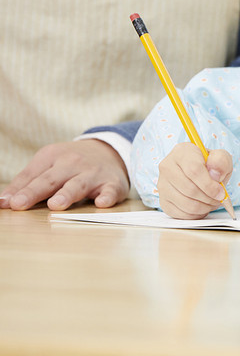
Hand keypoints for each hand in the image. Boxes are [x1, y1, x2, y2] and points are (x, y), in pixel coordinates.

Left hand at [0, 140, 128, 210]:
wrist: (111, 151)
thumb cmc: (72, 163)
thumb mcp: (48, 164)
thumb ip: (27, 182)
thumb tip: (3, 202)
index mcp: (53, 156)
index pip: (32, 175)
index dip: (19, 190)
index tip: (7, 204)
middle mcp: (73, 163)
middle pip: (51, 179)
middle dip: (36, 192)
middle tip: (20, 204)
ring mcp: (94, 173)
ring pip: (79, 184)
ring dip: (68, 194)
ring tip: (56, 204)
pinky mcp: (113, 184)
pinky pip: (111, 191)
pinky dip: (107, 196)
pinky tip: (102, 202)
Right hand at [157, 143, 232, 219]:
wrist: (198, 172)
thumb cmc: (209, 164)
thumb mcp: (220, 157)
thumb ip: (221, 161)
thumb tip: (215, 175)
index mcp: (181, 152)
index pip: (194, 170)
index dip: (210, 185)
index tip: (221, 192)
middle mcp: (167, 167)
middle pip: (189, 189)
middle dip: (209, 198)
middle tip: (219, 199)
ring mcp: (162, 185)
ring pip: (185, 203)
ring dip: (204, 207)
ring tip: (212, 202)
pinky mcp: (163, 201)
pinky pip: (181, 214)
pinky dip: (196, 214)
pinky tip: (203, 207)